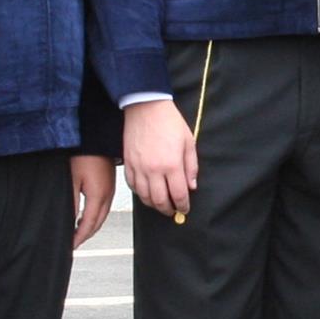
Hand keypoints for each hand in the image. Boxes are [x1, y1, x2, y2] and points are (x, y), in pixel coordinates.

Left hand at [69, 154, 116, 245]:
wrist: (96, 137)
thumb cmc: (83, 153)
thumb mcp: (72, 180)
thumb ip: (71, 203)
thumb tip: (69, 221)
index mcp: (99, 196)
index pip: (89, 225)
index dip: (79, 237)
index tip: (71, 245)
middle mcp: (107, 195)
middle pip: (98, 223)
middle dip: (86, 235)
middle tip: (74, 243)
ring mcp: (110, 190)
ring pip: (102, 216)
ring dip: (91, 226)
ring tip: (79, 233)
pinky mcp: (109, 184)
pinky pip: (104, 207)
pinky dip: (96, 216)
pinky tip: (87, 216)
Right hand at [122, 98, 197, 218]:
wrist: (146, 107)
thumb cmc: (169, 121)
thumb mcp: (189, 142)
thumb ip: (191, 167)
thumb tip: (191, 186)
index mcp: (172, 164)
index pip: (178, 195)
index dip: (183, 206)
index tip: (184, 209)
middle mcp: (154, 169)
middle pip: (160, 200)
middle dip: (168, 209)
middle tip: (173, 211)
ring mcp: (138, 167)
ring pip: (144, 196)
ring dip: (153, 204)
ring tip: (160, 204)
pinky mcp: (128, 163)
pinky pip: (132, 186)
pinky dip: (140, 193)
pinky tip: (146, 193)